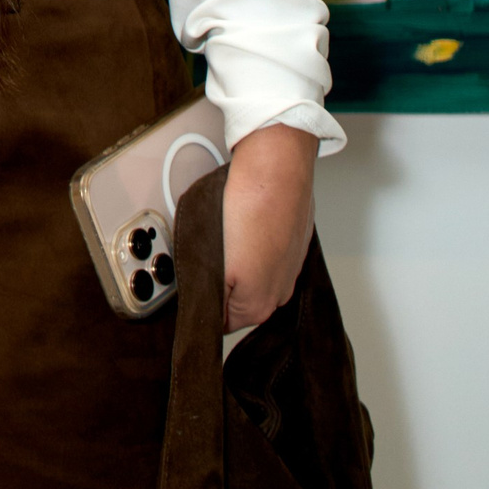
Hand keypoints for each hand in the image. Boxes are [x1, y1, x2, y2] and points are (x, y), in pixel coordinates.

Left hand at [221, 124, 316, 333]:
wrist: (279, 166)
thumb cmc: (249, 206)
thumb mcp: (214, 262)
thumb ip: (210, 295)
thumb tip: (205, 314)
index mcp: (258, 307)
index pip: (221, 322)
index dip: (203, 304)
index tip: (193, 286)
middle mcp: (279, 293)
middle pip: (237, 302)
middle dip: (220, 283)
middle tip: (205, 256)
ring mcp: (289, 268)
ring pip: (252, 276)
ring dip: (237, 262)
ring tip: (226, 235)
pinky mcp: (294, 244)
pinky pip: (266, 253)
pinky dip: (253, 242)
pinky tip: (245, 224)